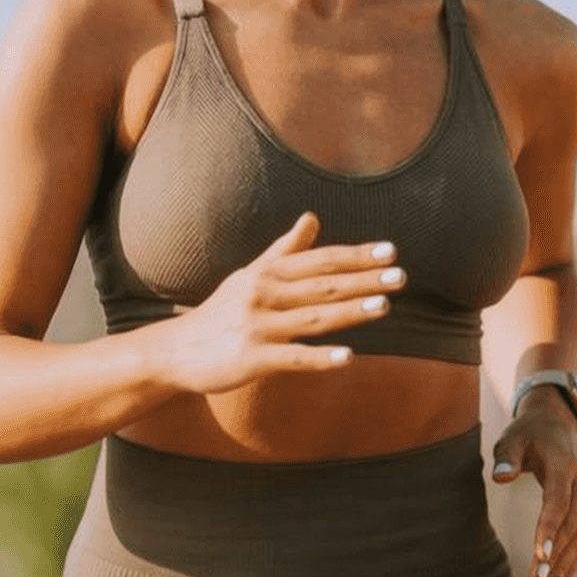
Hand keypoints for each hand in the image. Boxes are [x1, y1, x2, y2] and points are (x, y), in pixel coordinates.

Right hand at [158, 212, 404, 394]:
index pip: (320, 260)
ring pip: (312, 318)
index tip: (390, 252)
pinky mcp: (252, 358)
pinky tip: (349, 357)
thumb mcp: (250, 275)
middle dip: (363, 280)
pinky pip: (293, 358)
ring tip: (384, 306)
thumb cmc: (221, 312)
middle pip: (322, 285)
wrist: (176, 351)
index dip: (356, 256)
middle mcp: (263, 294)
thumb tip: (312, 218)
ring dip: (350, 312)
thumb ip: (285, 250)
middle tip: (400, 276)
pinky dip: (321, 357)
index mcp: (268, 273)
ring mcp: (257, 326)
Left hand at [490, 390, 576, 576]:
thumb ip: (506, 457)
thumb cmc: (528, 432)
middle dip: (556, 557)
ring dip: (566, 568)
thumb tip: (499, 478)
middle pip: (571, 527)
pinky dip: (572, 563)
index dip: (549, 529)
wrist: (556, 424)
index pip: (558, 502)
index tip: (540, 556)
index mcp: (565, 466)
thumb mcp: (512, 437)